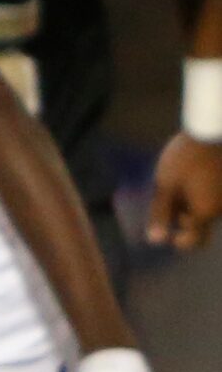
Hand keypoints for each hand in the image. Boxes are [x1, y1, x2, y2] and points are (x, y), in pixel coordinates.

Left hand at [146, 132, 221, 250]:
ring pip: (208, 211)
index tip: (167, 233)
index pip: (194, 241)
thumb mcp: (165, 185)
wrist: (211, 130)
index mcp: (205, 212)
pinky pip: (214, 197)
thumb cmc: (185, 158)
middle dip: (184, 222)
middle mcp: (221, 208)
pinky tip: (191, 180)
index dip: (178, 241)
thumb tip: (156, 241)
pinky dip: (201, 195)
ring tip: (178, 186)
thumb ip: (160, 214)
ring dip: (192, 206)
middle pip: (202, 226)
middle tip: (169, 205)